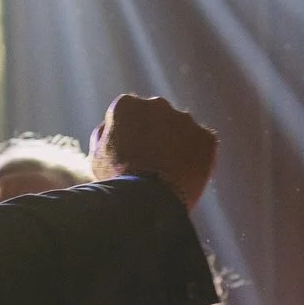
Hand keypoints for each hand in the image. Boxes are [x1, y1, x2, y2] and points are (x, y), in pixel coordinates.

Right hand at [89, 94, 216, 208]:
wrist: (148, 200)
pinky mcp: (207, 137)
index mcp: (126, 105)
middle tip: (152, 162)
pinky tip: (185, 176)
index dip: (128, 136)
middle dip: (154, 134)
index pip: (128, 115)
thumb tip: (109, 128)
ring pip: (181, 129)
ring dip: (177, 144)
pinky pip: (202, 145)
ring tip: (169, 172)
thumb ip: (103, 136)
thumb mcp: (97, 156)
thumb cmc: (117, 180)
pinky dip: (196, 157)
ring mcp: (185, 120)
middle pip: (156, 117)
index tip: (129, 153)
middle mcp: (157, 104)